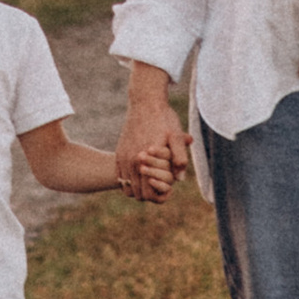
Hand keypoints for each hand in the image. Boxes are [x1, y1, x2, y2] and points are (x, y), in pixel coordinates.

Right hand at [114, 82, 190, 202]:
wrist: (145, 102)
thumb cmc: (163, 118)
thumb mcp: (176, 136)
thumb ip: (180, 158)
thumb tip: (179, 179)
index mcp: (144, 159)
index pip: (148, 193)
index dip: (160, 196)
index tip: (169, 190)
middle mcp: (131, 161)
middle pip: (137, 194)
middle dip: (150, 195)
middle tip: (163, 186)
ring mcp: (123, 157)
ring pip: (127, 188)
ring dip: (139, 189)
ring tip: (153, 181)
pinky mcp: (119, 153)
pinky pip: (120, 178)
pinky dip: (130, 182)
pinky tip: (143, 175)